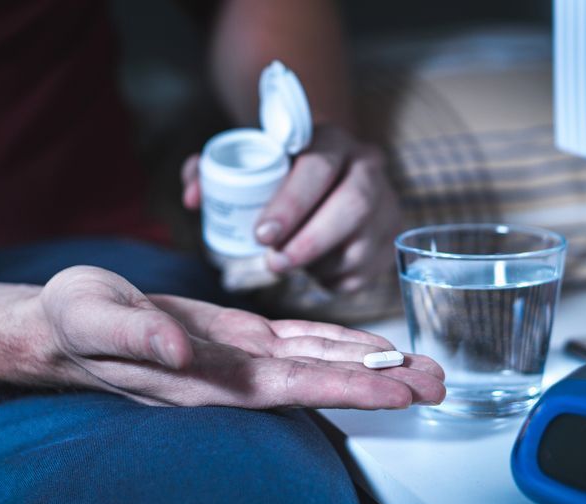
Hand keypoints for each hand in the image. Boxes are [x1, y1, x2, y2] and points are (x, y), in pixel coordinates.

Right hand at [37, 266, 444, 408]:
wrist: (65, 323)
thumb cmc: (74, 321)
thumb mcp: (92, 317)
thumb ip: (136, 335)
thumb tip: (181, 348)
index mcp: (207, 378)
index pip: (291, 387)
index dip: (346, 388)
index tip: (398, 393)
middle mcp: (235, 374)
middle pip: (322, 380)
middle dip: (381, 383)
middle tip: (440, 384)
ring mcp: (241, 356)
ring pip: (320, 360)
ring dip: (373, 363)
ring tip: (423, 368)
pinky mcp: (240, 336)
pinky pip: (299, 340)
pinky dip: (339, 341)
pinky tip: (371, 345)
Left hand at [182, 125, 401, 291]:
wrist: (326, 172)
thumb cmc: (278, 172)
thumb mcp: (247, 161)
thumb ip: (211, 172)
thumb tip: (194, 197)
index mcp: (331, 140)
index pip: (318, 168)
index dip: (291, 204)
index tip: (260, 234)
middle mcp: (368, 165)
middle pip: (352, 205)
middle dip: (310, 241)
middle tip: (273, 262)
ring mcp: (386, 203)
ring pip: (365, 242)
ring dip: (321, 264)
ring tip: (289, 266)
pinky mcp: (391, 237)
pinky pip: (368, 270)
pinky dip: (336, 280)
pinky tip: (315, 272)